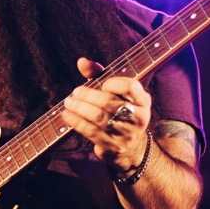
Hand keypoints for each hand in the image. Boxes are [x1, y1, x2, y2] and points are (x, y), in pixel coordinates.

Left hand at [62, 57, 151, 171]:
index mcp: (142, 101)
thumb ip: (98, 74)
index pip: (131, 87)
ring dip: (80, 108)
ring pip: (99, 118)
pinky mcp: (113, 146)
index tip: (104, 83)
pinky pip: (92, 132)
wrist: (128, 146)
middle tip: (75, 92)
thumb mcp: (113, 92)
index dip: (116, 83)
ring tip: (69, 102)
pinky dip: (77, 122)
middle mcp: (138, 118)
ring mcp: (127, 134)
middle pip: (110, 103)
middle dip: (89, 96)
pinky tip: (67, 115)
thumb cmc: (117, 109)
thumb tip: (81, 61)